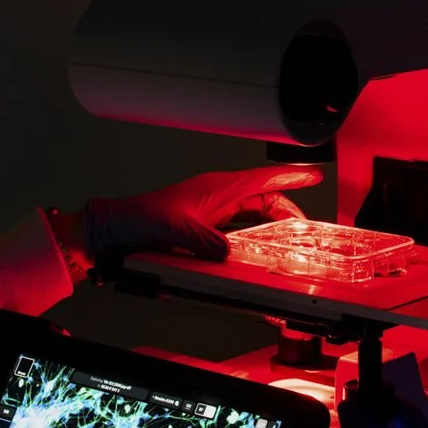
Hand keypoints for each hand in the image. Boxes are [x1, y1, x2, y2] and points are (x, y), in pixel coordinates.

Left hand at [81, 166, 322, 261]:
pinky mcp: (204, 226)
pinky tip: (259, 246)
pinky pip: (238, 228)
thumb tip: (227, 251)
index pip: (259, 180)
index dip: (287, 178)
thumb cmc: (138, 219)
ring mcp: (211, 211)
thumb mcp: (173, 229)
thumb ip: (202, 239)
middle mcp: (216, 197)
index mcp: (214, 188)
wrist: (115, 229)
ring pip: (252, 213)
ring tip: (289, 234)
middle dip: (287, 208)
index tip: (311, 175)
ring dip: (272, 222)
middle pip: (262, 198)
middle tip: (305, 225)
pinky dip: (253, 235)